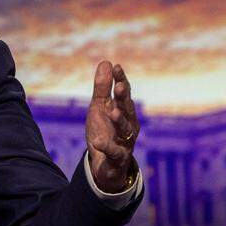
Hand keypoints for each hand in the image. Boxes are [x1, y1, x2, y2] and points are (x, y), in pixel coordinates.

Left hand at [85, 60, 139, 191]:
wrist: (105, 163)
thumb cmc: (105, 130)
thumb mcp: (99, 107)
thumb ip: (102, 87)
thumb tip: (106, 62)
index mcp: (124, 110)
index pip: (123, 92)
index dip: (120, 80)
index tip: (116, 67)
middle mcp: (128, 124)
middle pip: (127, 109)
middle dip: (123, 98)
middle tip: (119, 87)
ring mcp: (125, 141)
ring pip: (124, 130)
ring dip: (119, 121)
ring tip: (112, 112)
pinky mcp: (118, 157)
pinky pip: (113, 152)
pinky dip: (106, 146)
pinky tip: (97, 141)